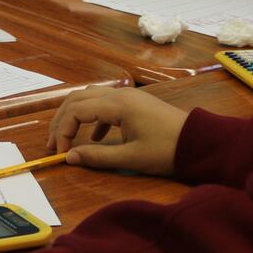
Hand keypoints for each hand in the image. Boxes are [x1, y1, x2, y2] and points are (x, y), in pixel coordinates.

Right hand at [46, 85, 189, 175]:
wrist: (200, 142)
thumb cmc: (167, 150)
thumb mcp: (131, 158)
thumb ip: (97, 157)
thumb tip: (69, 157)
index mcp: (118, 104)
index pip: (76, 111)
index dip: (62, 131)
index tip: (60, 153)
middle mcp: (119, 94)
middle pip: (77, 99)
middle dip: (61, 120)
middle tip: (52, 144)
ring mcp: (127, 96)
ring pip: (89, 98)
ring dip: (74, 116)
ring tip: (65, 140)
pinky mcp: (134, 103)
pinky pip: (103, 104)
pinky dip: (91, 119)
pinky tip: (93, 139)